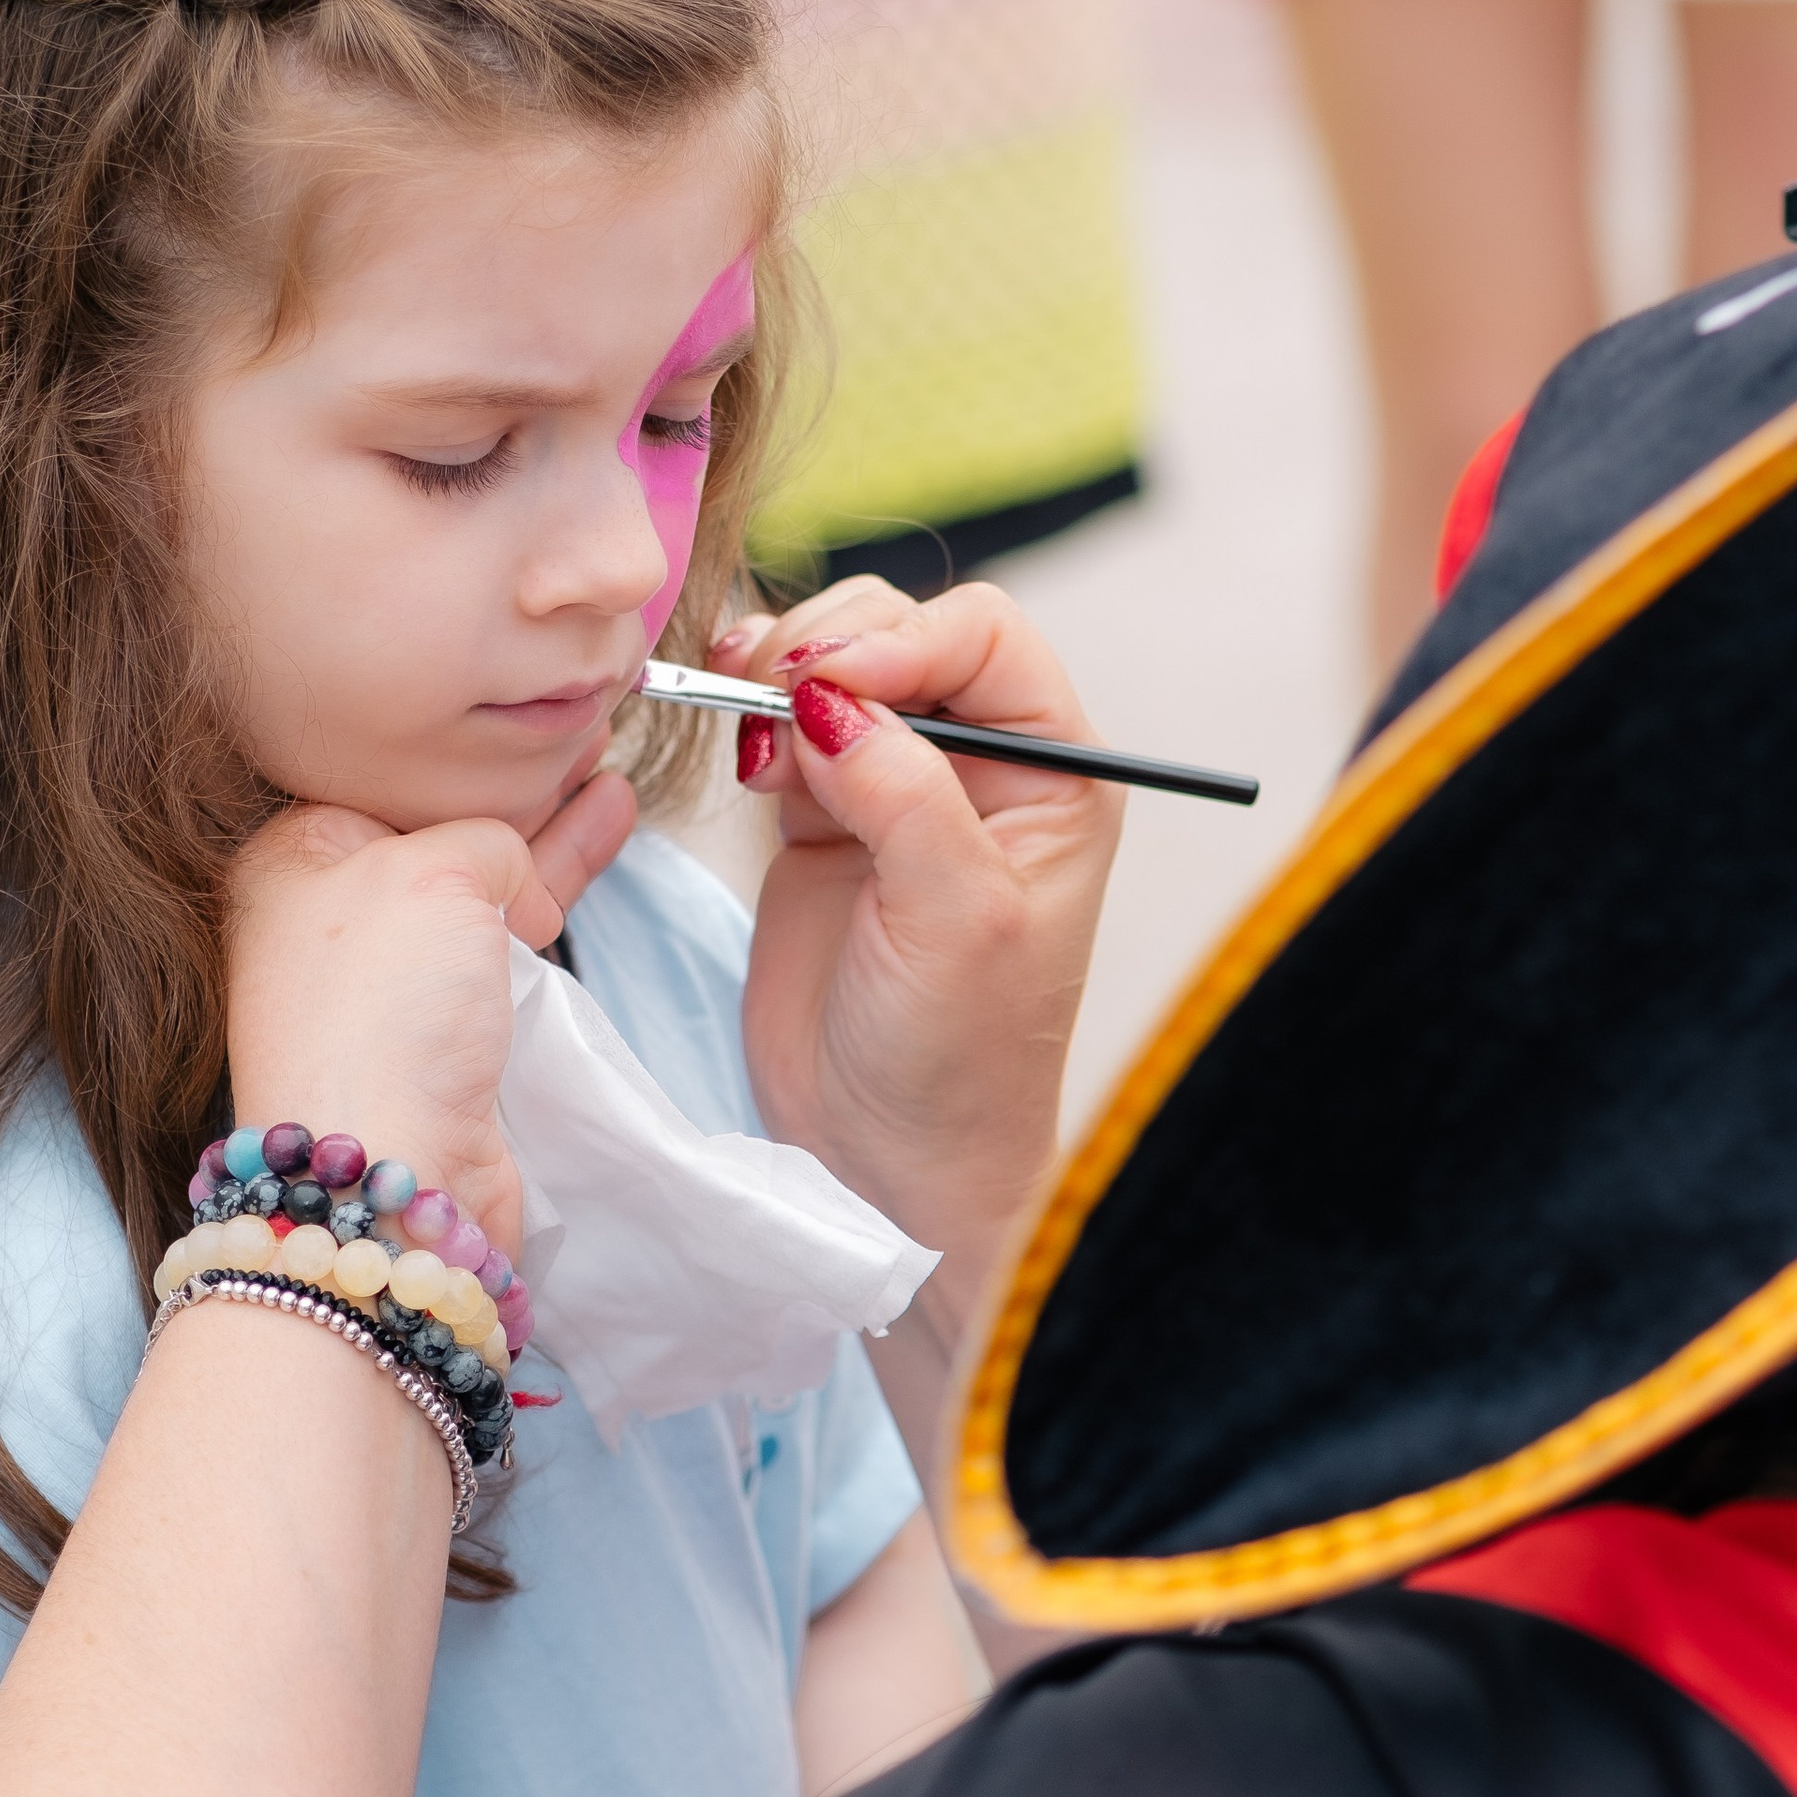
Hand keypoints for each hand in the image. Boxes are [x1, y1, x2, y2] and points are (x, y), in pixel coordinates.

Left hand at [224, 770, 632, 1257]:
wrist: (385, 1173)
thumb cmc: (381, 1013)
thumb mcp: (436, 869)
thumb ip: (489, 840)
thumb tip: (517, 888)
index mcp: (287, 861)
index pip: (378, 781)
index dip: (454, 757)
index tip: (521, 727)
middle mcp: (321, 922)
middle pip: (431, 836)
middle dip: (511, 794)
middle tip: (580, 739)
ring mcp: (378, 986)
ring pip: (475, 894)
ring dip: (543, 845)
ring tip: (612, 787)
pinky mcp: (431, 1041)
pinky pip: (495, 954)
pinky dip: (544, 911)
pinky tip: (586, 872)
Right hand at [717, 582, 1120, 1310]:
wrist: (883, 1162)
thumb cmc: (957, 1060)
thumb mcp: (956, 919)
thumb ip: (902, 791)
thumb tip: (827, 693)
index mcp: (1056, 778)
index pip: (986, 637)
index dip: (903, 641)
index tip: (829, 688)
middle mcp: (984, 767)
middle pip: (906, 634)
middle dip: (833, 649)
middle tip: (771, 699)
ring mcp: (899, 787)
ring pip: (838, 667)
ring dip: (782, 672)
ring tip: (751, 728)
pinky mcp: (824, 819)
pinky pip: (786, 724)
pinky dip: (752, 715)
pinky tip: (739, 749)